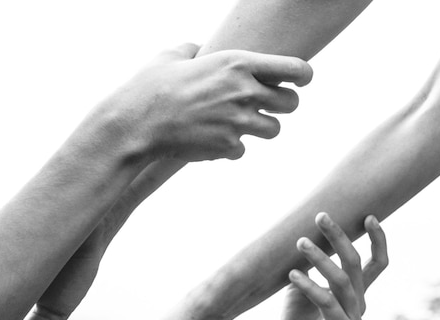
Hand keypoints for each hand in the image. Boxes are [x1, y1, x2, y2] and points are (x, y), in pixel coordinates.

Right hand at [88, 43, 312, 162]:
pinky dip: (230, 148)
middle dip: (282, 105)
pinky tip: (210, 140)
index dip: (302, 76)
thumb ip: (195, 49)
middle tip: (265, 106)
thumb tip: (199, 49)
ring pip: (274, 130)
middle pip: (292, 103)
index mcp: (238, 63)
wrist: (137, 124)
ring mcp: (239, 122)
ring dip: (260, 128)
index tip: (299, 81)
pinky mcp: (227, 146)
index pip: (296, 69)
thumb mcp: (173, 55)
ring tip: (236, 125)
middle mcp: (245, 91)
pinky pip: (242, 150)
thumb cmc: (151, 86)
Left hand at [274, 213, 387, 319]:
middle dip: (340, 237)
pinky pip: (326, 302)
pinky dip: (309, 285)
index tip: (369, 215)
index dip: (378, 240)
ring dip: (320, 258)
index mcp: (355, 294)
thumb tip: (303, 236)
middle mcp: (359, 305)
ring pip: (342, 280)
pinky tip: (292, 274)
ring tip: (300, 242)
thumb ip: (308, 267)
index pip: (376, 264)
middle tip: (321, 216)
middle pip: (356, 264)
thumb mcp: (301, 288)